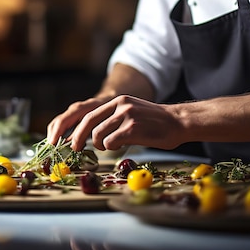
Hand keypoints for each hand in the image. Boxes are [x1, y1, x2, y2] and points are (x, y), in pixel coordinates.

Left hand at [53, 95, 184, 152]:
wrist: (179, 122)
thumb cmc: (156, 123)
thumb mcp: (132, 112)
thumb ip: (114, 119)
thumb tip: (93, 134)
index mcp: (118, 101)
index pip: (89, 113)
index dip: (76, 128)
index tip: (70, 139)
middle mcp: (120, 105)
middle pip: (88, 122)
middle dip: (77, 137)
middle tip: (74, 148)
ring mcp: (126, 116)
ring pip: (98, 134)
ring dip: (98, 144)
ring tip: (106, 146)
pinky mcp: (132, 128)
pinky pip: (110, 142)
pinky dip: (110, 147)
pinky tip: (119, 146)